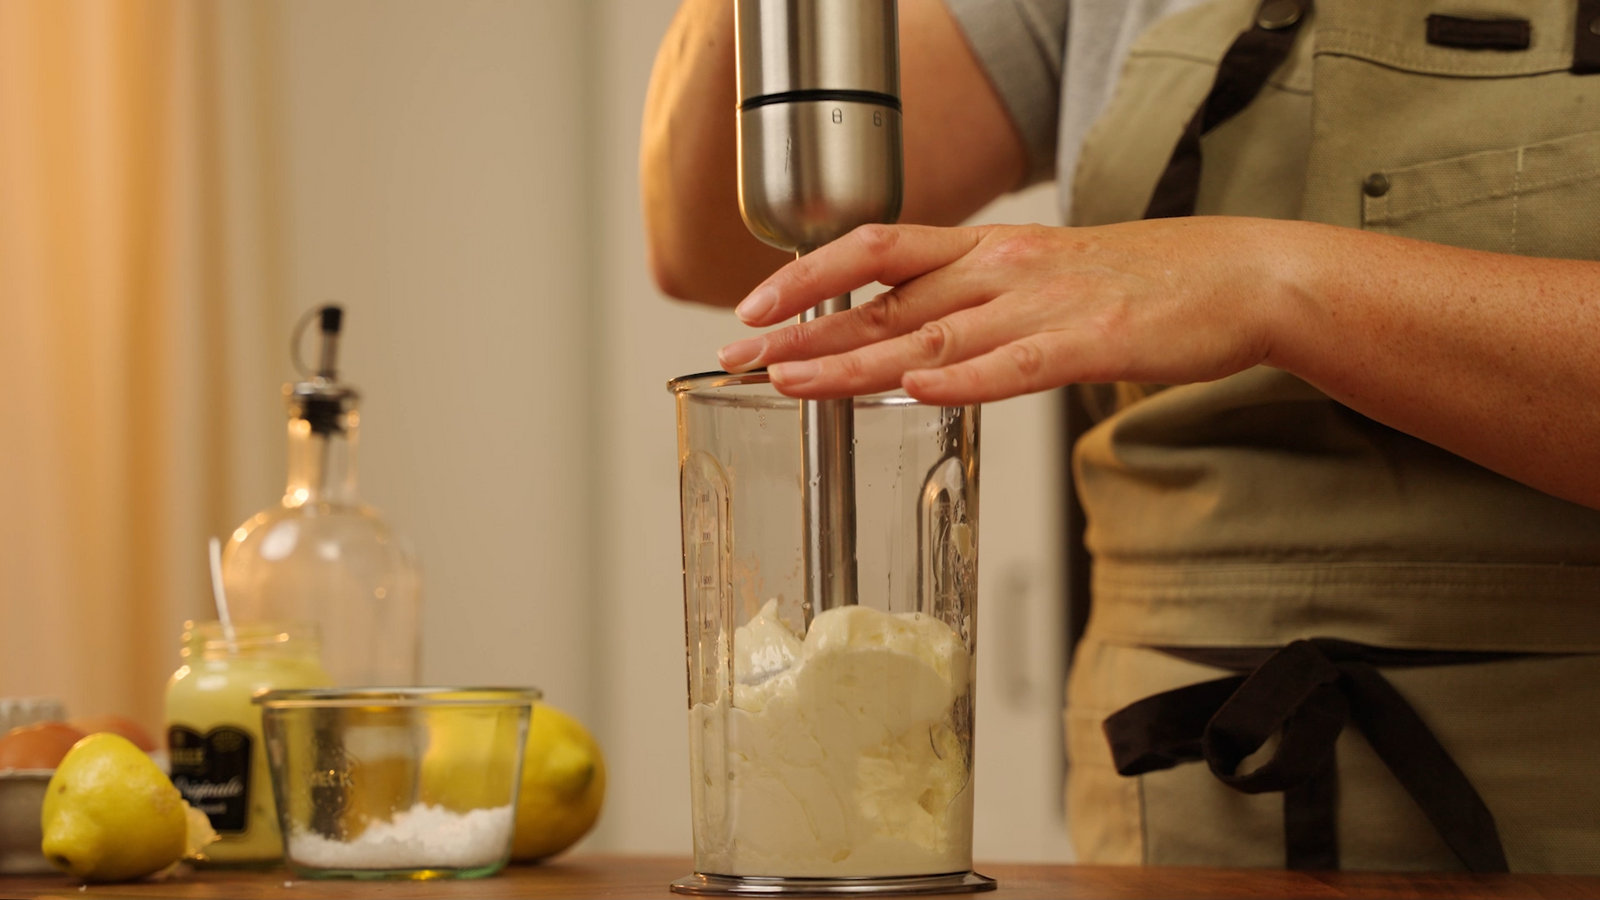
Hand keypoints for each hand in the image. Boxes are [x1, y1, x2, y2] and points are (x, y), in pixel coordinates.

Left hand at [716, 218, 1295, 404]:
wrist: (1238, 275)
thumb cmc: (1142, 283)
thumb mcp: (1040, 275)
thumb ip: (973, 303)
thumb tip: (908, 342)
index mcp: (989, 250)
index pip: (876, 250)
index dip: (808, 276)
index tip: (753, 306)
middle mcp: (1002, 269)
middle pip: (883, 295)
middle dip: (802, 331)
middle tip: (738, 357)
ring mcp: (1044, 304)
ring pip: (930, 333)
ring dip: (853, 361)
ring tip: (791, 382)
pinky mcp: (1090, 341)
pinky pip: (1017, 363)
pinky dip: (963, 379)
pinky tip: (915, 391)